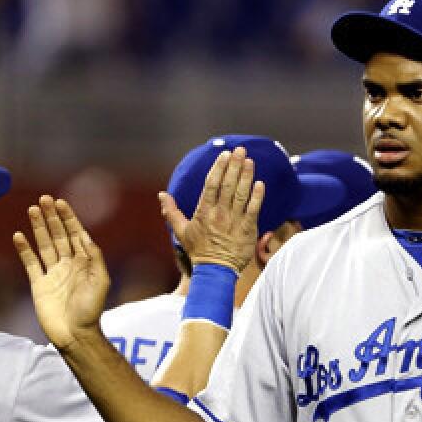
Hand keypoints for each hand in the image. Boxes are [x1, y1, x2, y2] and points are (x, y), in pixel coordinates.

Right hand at [13, 196, 109, 349]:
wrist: (74, 333)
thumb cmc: (91, 309)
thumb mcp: (100, 281)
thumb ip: (94, 258)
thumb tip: (86, 236)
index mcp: (85, 263)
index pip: (76, 234)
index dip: (69, 218)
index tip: (61, 202)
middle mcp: (69, 265)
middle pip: (59, 235)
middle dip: (52, 218)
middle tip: (44, 199)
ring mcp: (53, 273)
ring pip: (44, 245)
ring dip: (38, 227)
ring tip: (32, 209)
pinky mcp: (39, 284)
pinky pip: (30, 263)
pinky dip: (24, 249)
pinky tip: (19, 235)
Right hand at [158, 147, 263, 271]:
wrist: (216, 271)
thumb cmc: (199, 251)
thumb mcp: (181, 231)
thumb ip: (171, 211)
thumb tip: (161, 195)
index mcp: (204, 211)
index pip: (212, 184)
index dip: (219, 168)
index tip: (225, 155)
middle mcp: (219, 214)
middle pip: (228, 185)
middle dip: (235, 165)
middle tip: (240, 150)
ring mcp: (235, 221)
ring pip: (242, 194)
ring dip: (246, 176)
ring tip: (250, 161)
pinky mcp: (248, 230)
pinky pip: (254, 210)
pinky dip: (257, 196)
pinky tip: (260, 183)